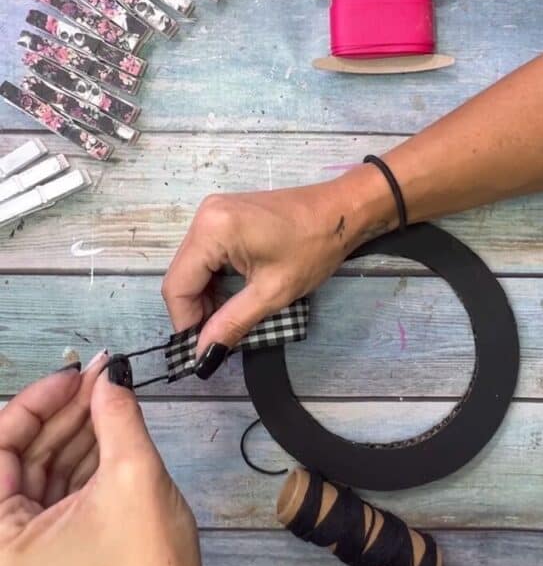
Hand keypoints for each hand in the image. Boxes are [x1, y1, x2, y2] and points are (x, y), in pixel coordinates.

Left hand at [0, 358, 221, 565]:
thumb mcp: (133, 478)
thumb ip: (116, 417)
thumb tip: (109, 377)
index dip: (36, 402)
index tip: (75, 374)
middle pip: (17, 462)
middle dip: (62, 416)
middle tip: (101, 379)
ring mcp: (21, 562)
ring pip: (38, 477)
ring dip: (75, 435)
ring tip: (110, 397)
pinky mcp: (48, 563)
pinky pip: (54, 499)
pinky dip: (80, 465)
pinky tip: (109, 431)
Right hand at [162, 165, 395, 374]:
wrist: (342, 211)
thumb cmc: (314, 248)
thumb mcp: (273, 292)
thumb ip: (232, 323)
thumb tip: (203, 354)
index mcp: (212, 230)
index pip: (177, 286)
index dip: (185, 322)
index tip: (202, 349)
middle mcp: (204, 216)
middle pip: (181, 275)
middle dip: (194, 310)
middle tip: (216, 337)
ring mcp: (213, 212)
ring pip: (191, 266)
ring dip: (203, 296)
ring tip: (225, 320)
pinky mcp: (223, 214)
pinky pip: (205, 253)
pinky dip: (212, 278)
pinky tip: (229, 296)